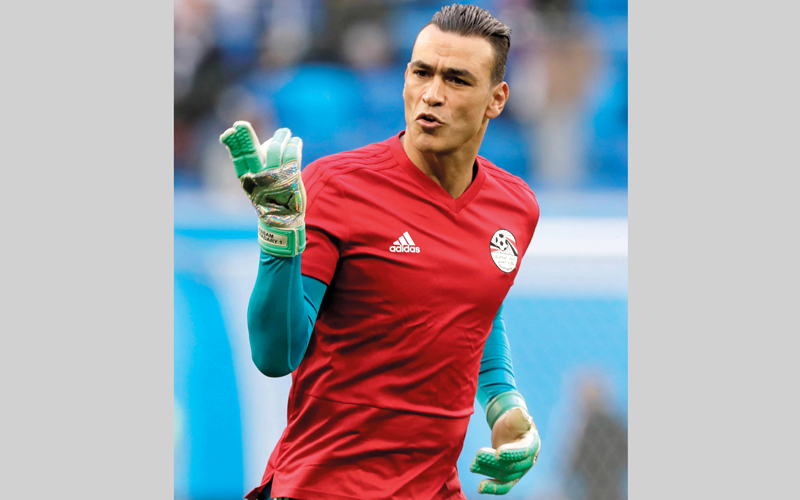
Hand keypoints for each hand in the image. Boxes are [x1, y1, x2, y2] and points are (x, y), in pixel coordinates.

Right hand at [220, 122, 306, 256]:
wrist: (283, 221)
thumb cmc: (267, 200)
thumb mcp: (254, 185)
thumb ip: (250, 165)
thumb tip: (239, 142)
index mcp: (248, 180)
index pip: (238, 158)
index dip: (234, 143)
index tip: (232, 130)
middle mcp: (259, 178)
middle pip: (252, 151)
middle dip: (247, 135)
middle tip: (242, 123)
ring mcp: (275, 178)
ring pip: (275, 149)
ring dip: (280, 137)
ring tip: (284, 132)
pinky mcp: (291, 179)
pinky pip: (292, 156)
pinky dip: (295, 145)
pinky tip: (296, 140)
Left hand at [470, 407, 540, 494]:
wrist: (509, 430)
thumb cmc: (512, 422)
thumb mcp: (514, 417)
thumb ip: (518, 417)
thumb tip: (522, 413)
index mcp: (532, 444)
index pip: (524, 451)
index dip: (512, 453)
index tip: (498, 452)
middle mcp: (529, 460)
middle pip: (512, 465)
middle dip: (494, 462)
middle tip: (478, 454)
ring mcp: (520, 471)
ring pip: (505, 476)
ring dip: (488, 471)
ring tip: (473, 465)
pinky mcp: (510, 477)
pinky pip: (503, 486)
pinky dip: (492, 489)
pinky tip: (480, 487)